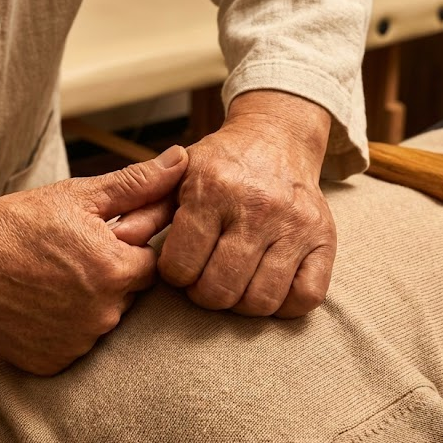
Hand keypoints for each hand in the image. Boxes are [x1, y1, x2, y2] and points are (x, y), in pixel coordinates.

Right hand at [0, 147, 185, 375]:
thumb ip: (137, 184)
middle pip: (129, 295)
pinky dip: (62, 328)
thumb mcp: (78, 197)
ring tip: (48, 279)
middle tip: (68, 257)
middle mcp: (104, 315)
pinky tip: (36, 305)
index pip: (152, 264)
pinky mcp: (53, 363)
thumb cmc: (15, 223)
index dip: (128, 248)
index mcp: (117, 272)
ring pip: (101, 321)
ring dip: (88, 303)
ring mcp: (77, 344)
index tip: (99, 239)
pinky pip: (73, 345)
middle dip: (109, 275)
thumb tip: (183, 160)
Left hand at [158, 90, 336, 317]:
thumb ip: (145, 206)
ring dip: (240, 303)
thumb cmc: (221, 164)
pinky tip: (266, 286)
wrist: (277, 137)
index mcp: (214, 189)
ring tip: (233, 282)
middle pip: (219, 290)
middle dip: (203, 294)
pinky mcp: (325, 238)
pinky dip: (284, 305)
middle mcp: (258, 206)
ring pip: (261, 301)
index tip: (180, 265)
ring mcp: (295, 224)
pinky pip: (306, 297)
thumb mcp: (178, 176)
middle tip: (204, 279)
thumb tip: (118, 237)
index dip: (174, 275)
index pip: (181, 266)